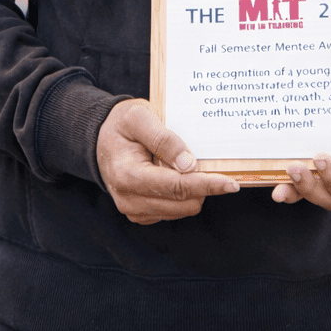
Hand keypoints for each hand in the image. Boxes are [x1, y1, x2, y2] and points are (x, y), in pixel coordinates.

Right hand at [96, 98, 238, 223]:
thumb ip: (164, 139)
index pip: (176, 186)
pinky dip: (180, 194)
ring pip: (180, 210)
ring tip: (179, 162)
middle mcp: (129, 199)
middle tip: (205, 160)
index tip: (231, 184)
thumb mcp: (140, 117)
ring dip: (191, 190)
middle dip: (202, 186)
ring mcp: (134, 209)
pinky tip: (172, 173)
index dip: (207, 185)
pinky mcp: (140, 213)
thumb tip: (190, 164)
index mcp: (128, 175)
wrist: (99, 137)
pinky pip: (171, 210)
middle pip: (182, 203)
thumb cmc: (120, 123)